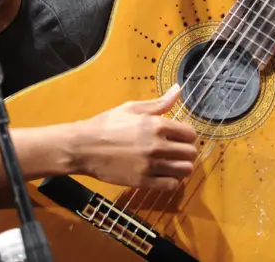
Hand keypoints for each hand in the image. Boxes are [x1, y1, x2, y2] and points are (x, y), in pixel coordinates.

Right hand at [69, 84, 199, 190]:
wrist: (83, 147)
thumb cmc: (106, 124)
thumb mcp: (132, 108)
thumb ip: (159, 102)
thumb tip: (178, 89)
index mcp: (157, 125)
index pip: (190, 134)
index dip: (188, 135)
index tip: (180, 137)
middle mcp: (157, 146)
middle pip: (191, 153)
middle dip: (187, 151)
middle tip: (178, 151)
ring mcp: (150, 165)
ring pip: (185, 170)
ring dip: (182, 167)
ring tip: (173, 164)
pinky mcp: (142, 181)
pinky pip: (170, 185)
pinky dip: (171, 181)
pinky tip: (163, 175)